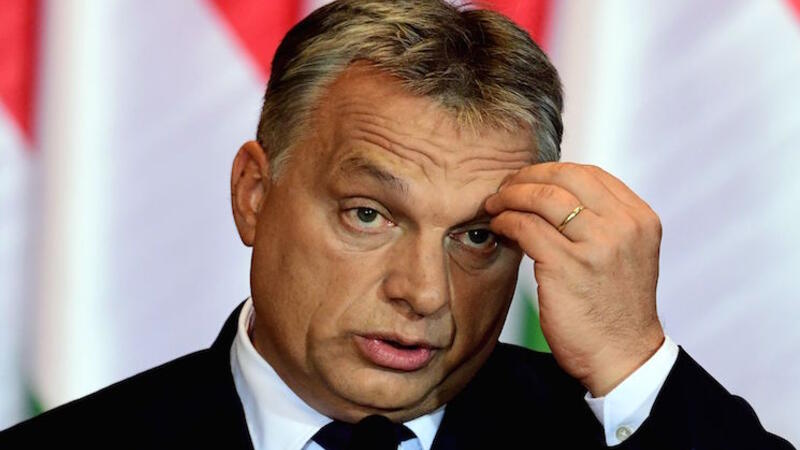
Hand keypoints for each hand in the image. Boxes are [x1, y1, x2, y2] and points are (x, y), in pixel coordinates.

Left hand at [485, 162, 664, 395]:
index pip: (589, 174)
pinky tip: (499, 227)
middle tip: (504, 187)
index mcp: (640, 218)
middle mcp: (623, 227)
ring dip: (510, 196)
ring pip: (542, 198)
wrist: (622, 356)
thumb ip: (602, 221)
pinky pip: (526, 228)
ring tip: (494, 204)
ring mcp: (597, 246)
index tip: (528, 178)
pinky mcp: (567, 267)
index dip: (551, 170)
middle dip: (526, 177)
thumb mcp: (626, 253)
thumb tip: (554, 191)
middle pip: (564, 177)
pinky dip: (506, 221)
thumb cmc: (615, 307)